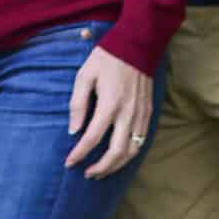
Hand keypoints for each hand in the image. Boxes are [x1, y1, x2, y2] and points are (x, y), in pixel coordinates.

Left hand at [65, 45, 154, 178]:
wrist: (137, 44)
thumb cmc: (107, 58)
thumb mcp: (85, 76)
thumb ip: (78, 104)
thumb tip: (73, 130)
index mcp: (109, 104)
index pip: (92, 139)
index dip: (79, 154)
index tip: (69, 162)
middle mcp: (127, 114)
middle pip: (116, 153)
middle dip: (101, 168)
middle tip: (87, 173)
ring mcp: (141, 115)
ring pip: (132, 151)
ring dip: (117, 166)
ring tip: (102, 171)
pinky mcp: (149, 113)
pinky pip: (141, 141)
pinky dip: (130, 154)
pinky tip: (119, 157)